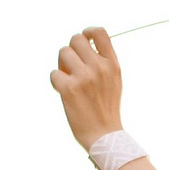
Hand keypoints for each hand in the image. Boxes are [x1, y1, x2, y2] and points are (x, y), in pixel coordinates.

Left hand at [49, 26, 122, 150]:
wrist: (104, 137)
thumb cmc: (106, 110)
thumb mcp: (114, 81)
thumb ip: (103, 62)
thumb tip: (84, 45)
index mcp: (112, 64)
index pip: (99, 32)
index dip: (87, 32)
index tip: (84, 41)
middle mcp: (99, 67)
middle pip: (76, 39)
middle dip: (70, 51)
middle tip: (72, 66)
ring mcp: (84, 77)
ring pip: (63, 53)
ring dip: (62, 65)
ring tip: (68, 80)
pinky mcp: (69, 89)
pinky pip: (54, 74)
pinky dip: (56, 83)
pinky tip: (64, 92)